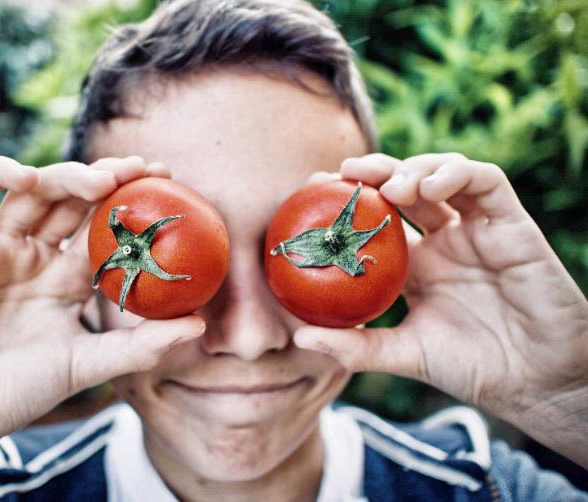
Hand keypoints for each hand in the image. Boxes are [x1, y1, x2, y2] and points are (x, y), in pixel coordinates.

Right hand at [0, 156, 204, 499]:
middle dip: (106, 178)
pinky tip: (25, 176)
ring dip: (63, 176)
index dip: (131, 202)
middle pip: (71, 201)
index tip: (166, 182)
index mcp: (65, 279)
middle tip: (140, 170)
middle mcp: (34, 257)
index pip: (103, 228)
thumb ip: (140, 345)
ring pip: (30, 192)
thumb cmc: (20, 392)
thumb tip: (200, 327)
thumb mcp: (89, 364)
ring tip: (99, 180)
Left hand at [296, 153, 587, 465]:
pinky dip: (455, 174)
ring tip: (387, 187)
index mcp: (415, 265)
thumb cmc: (471, 368)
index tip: (312, 189)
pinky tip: (428, 189)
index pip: (376, 219)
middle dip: (374, 171)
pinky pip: (486, 181)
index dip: (347, 200)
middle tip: (344, 172)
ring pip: (442, 174)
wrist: (535, 382)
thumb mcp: (404, 354)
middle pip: (404, 188)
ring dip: (412, 169)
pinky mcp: (510, 224)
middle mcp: (444, 240)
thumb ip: (356, 347)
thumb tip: (300, 339)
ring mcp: (476, 229)